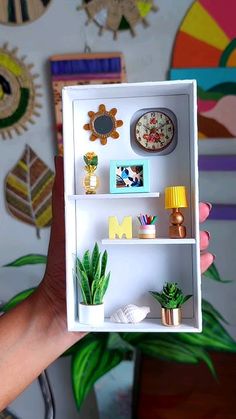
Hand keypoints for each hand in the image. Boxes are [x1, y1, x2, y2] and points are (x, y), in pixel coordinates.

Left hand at [38, 157, 212, 331]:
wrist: (63, 305)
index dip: (169, 197)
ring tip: (205, 237)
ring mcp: (142, 262)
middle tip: (201, 211)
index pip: (150, 207)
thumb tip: (60, 156)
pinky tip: (203, 262)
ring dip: (196, 240)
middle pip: (169, 225)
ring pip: (177, 248)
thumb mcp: (63, 224)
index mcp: (121, 225)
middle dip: (189, 216)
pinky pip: (175, 275)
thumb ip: (63, 192)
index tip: (185, 189)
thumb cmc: (63, 264)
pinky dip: (194, 268)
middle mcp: (135, 241)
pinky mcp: (147, 283)